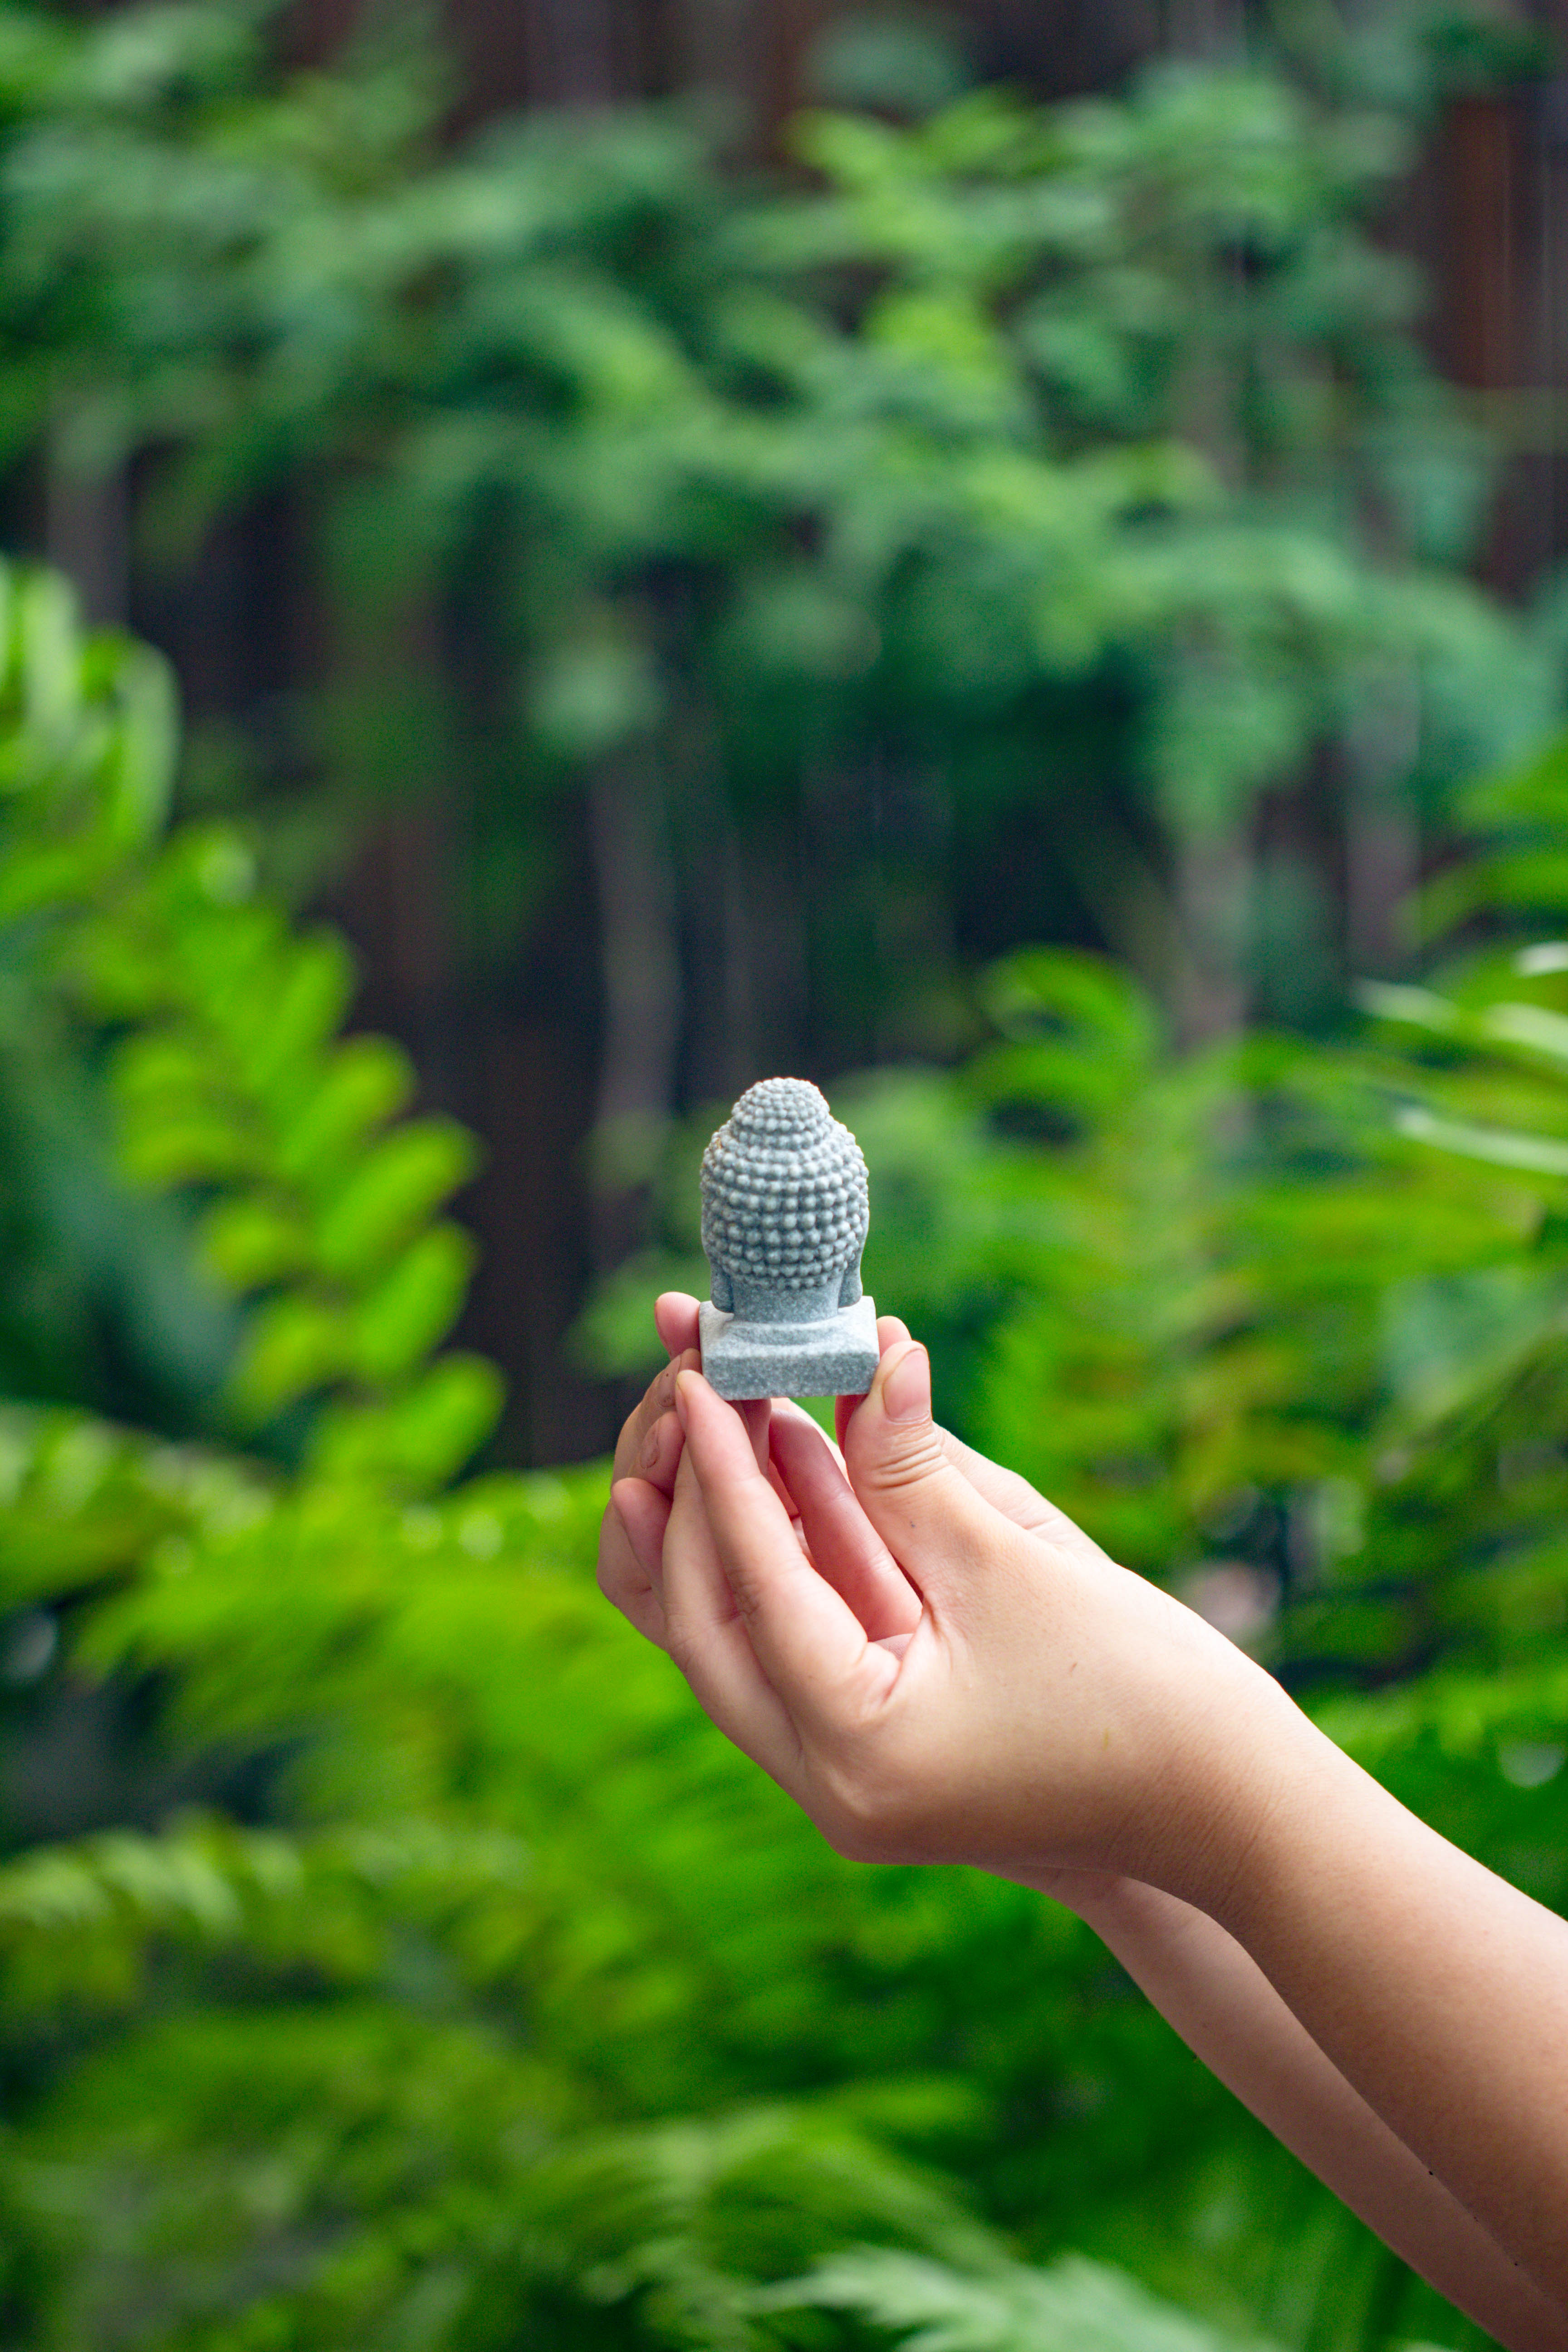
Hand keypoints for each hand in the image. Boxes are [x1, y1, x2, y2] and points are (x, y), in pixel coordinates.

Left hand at [601, 1301, 1298, 1904]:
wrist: (1226, 1801)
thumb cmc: (1142, 1689)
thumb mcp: (1011, 1561)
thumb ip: (913, 1465)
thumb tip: (867, 1352)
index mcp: (855, 1753)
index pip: (753, 1587)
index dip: (724, 1468)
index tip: (698, 1376)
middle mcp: (827, 1787)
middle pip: (706, 1627)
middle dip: (696, 1500)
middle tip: (687, 1388)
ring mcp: (844, 1780)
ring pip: (738, 1639)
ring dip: (731, 1525)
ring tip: (707, 1414)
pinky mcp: (872, 1753)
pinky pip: (795, 1648)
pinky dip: (786, 1560)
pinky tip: (780, 1468)